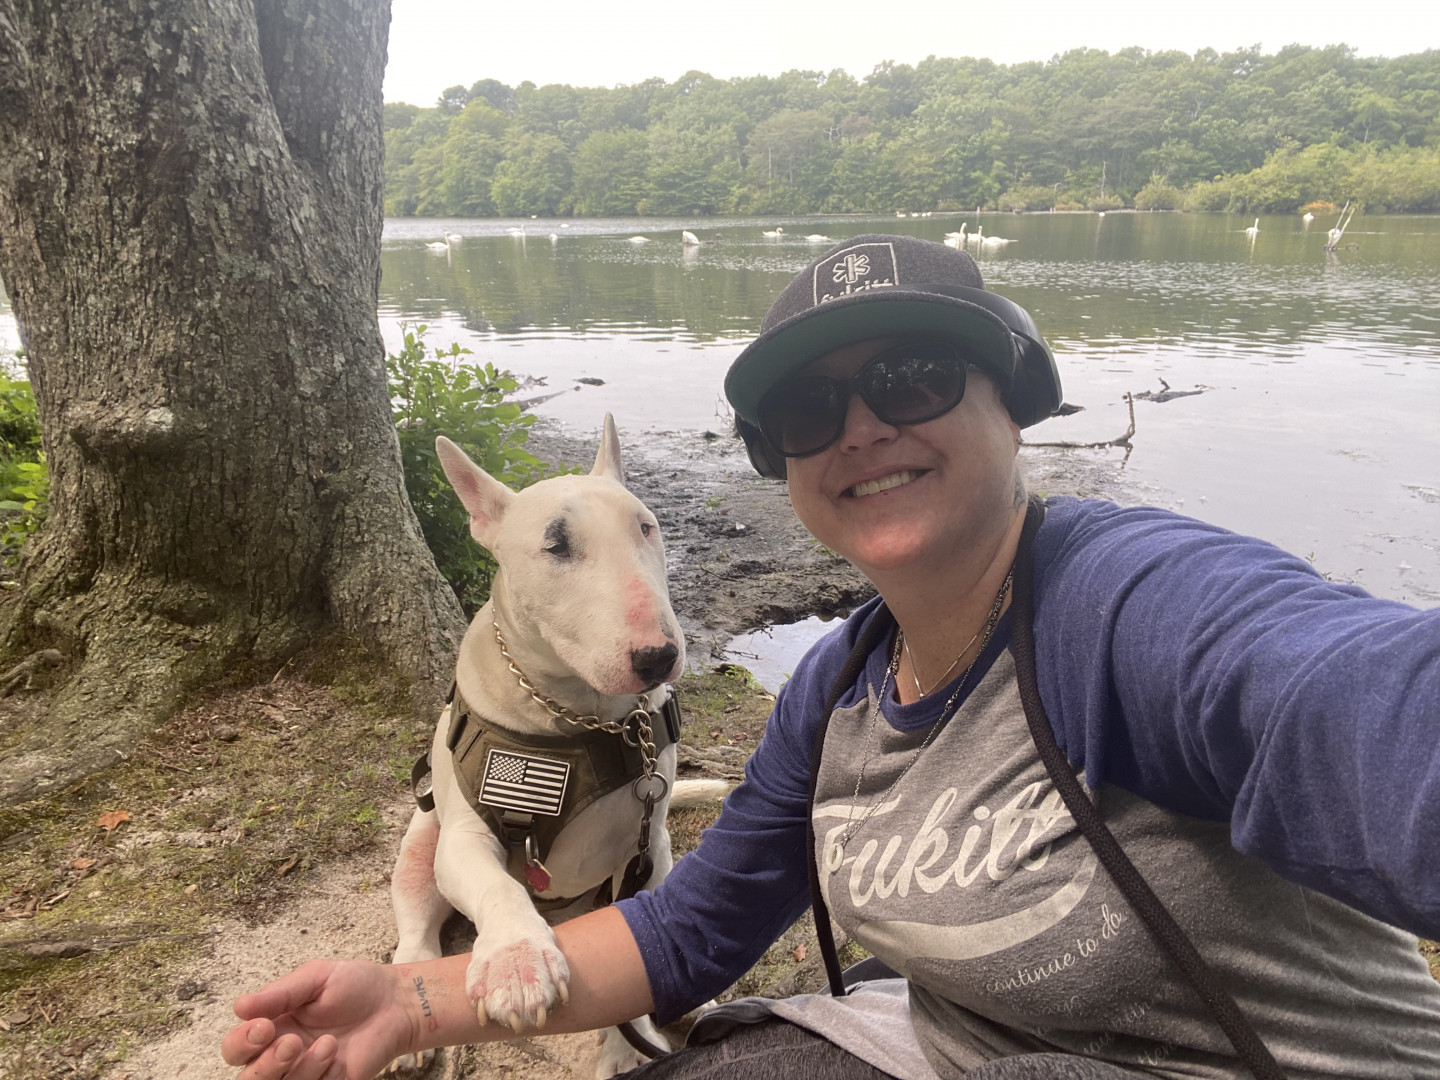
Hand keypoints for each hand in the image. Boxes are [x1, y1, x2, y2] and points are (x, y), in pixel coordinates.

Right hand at [221, 959, 415, 1079]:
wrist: (396, 1002)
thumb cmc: (355, 985)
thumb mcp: (316, 978)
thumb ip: (279, 994)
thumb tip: (239, 1007)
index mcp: (273, 1028)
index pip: (235, 1048)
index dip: (241, 1042)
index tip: (264, 1025)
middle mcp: (282, 1056)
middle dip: (264, 1066)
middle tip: (292, 1043)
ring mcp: (306, 1074)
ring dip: (300, 1072)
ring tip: (330, 1044)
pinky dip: (324, 1079)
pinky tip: (340, 1061)